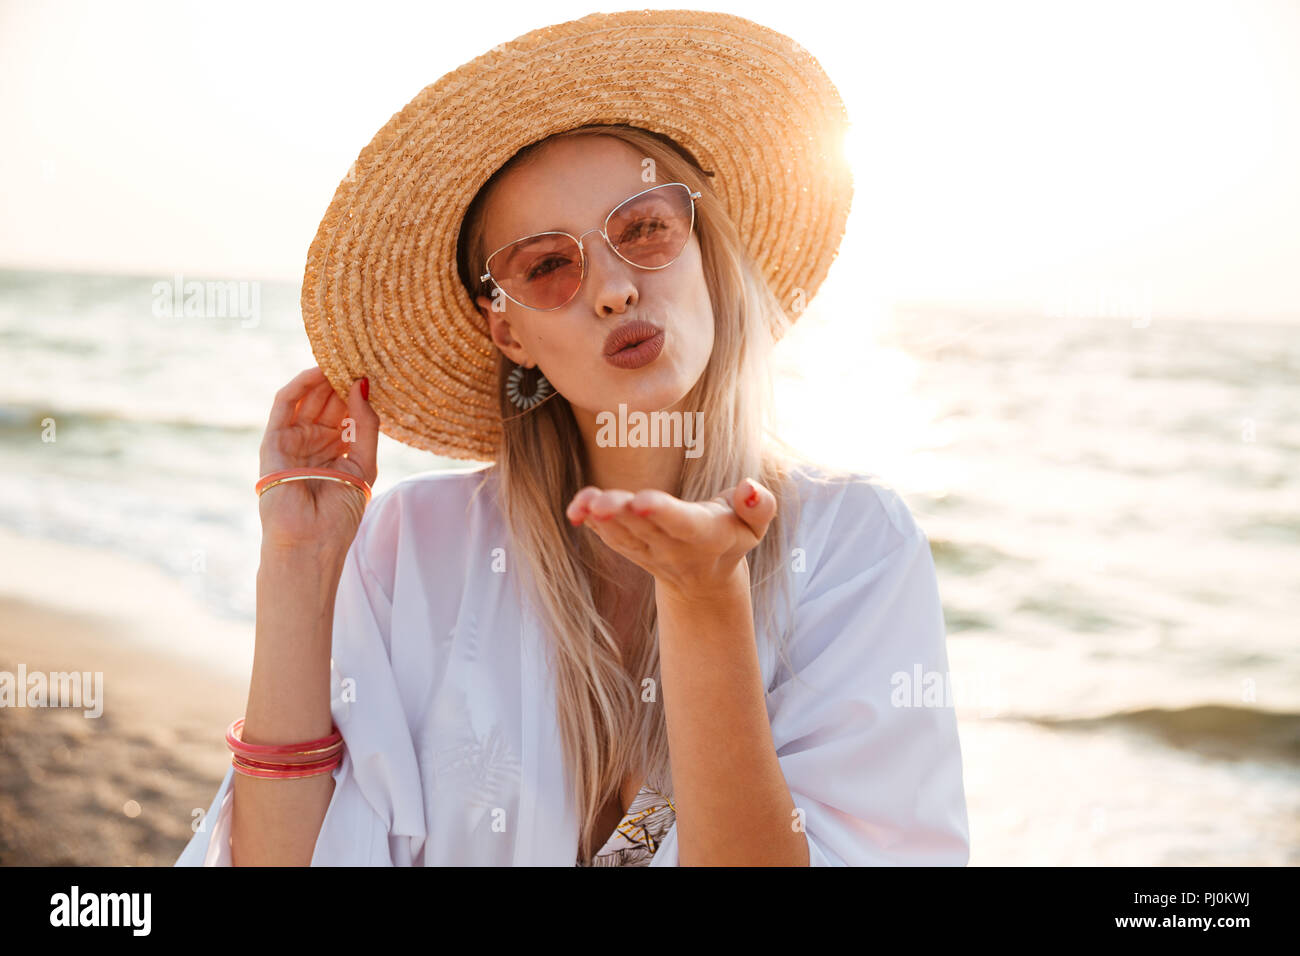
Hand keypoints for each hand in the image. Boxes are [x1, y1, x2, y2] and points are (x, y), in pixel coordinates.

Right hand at [258, 366, 378, 552]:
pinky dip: (300, 385)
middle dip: (342, 379)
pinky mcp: (274, 441)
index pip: (347, 411)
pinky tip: (318, 371)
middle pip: (328, 401)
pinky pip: (285, 405)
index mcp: (337, 449)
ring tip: (343, 357)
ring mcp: (294, 440)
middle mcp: (315, 442)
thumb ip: (365, 424)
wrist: (310, 543)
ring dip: (323, 376)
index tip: (377, 369)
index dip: (359, 391)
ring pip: (308, 398)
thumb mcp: (364, 463)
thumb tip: (362, 383)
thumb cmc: (338, 514)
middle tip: (361, 355)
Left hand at [565, 478, 776, 596]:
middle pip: (644, 528)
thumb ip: (759, 506)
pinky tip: (576, 507)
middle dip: (622, 513)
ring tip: (585, 502)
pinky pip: (607, 536)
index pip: (683, 523)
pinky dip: (590, 522)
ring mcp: (646, 551)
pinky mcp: (628, 547)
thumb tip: (749, 488)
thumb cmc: (732, 535)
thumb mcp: (755, 524)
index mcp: (705, 536)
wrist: (705, 578)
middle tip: (600, 501)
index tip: (642, 501)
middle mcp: (672, 547)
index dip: (663, 512)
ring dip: (601, 519)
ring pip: (622, 534)